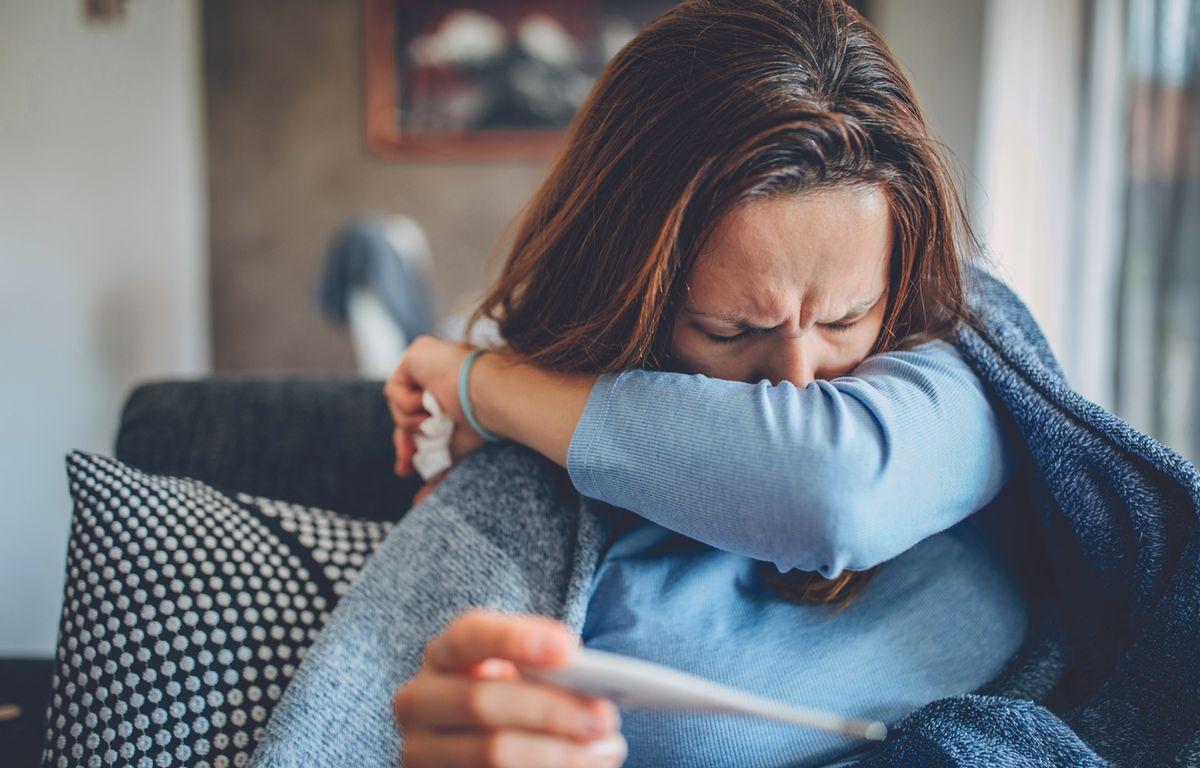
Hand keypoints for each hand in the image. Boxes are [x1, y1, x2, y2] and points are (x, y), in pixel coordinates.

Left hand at [384, 336, 488, 477]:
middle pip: (403, 413)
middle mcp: (438, 375)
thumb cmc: (482, 424)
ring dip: (412, 422)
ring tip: (434, 421)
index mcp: (450, 393)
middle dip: (403, 441)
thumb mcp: (454, 452)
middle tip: (406, 463)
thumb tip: (417, 504)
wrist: (489, 398)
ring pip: (397, 405)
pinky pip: (395, 390)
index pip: (419, 420)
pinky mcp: (416, 353)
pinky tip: (430, 403)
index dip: (410, 444)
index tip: (406, 468)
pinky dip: (409, 405)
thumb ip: (437, 471)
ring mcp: (427, 362)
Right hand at [394, 609, 626, 767]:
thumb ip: (543, 667)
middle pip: (482, 701)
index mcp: (443, 655)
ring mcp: (420, 751)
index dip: (516, 640)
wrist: (474, 744)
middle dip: (551, 710)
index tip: (570, 651)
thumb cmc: (513, 698)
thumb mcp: (520, 674)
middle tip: (604, 716)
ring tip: (607, 749)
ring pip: (491, 754)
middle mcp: (418, 700)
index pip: (469, 636)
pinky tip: (586, 767)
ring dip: (558, 754)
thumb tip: (587, 678)